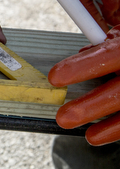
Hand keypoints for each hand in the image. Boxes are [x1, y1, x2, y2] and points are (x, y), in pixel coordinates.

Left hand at [49, 25, 119, 145]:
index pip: (108, 55)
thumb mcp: (117, 32)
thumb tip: (82, 51)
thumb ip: (99, 39)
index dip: (82, 66)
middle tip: (64, 117)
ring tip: (89, 136)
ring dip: (110, 127)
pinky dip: (117, 130)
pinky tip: (100, 136)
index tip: (55, 77)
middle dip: (92, 106)